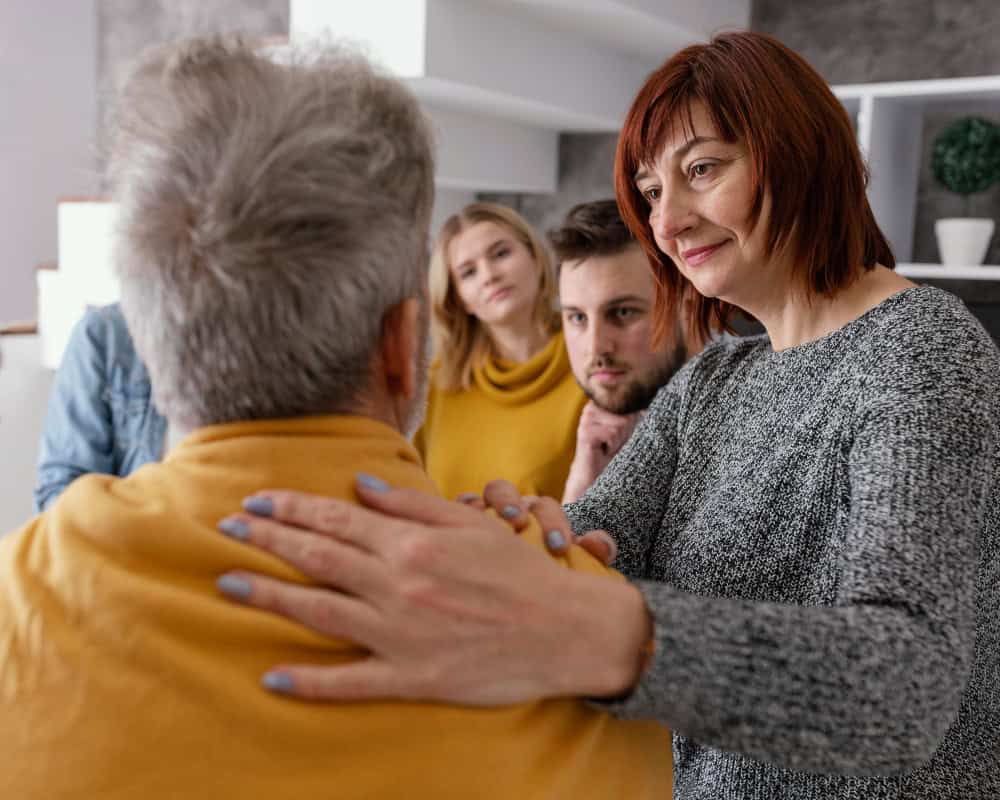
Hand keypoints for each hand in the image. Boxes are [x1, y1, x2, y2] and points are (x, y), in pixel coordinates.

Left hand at [216, 477, 648, 703]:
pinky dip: (309, 681)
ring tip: (228, 585)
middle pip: (317, 558)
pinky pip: (350, 682)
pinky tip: (272, 675)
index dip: (290, 508)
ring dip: (269, 597)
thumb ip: (411, 504)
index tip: (254, 501)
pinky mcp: (412, 678)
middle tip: (226, 529)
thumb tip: (361, 483)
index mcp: (411, 544)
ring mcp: (400, 635)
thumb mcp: (469, 524)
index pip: (336, 520)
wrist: (564, 630)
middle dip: (267, 541)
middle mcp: (397, 585)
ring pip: (320, 612)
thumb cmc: (520, 571)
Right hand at [562, 402, 641, 502]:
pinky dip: (612, 446)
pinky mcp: (586, 432)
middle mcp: (592, 406)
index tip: (621, 433)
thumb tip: (648, 407)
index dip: (632, 420)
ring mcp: (587, 418)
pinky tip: (603, 451)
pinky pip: (612, 434)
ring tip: (609, 447)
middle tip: (613, 442)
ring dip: (619, 440)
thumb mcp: (627, 430)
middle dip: (626, 431)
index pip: (629, 403)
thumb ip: (633, 414)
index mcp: (602, 402)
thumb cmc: (614, 452)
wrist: (595, 476)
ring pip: (621, 423)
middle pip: (626, 413)